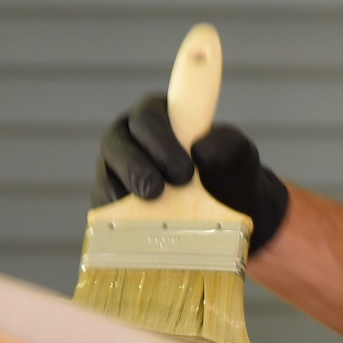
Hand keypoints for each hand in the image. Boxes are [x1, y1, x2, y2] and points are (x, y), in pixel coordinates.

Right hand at [93, 94, 291, 252]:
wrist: (229, 213)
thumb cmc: (229, 174)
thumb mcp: (238, 155)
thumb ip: (227, 145)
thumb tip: (200, 151)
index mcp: (158, 117)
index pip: (147, 117)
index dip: (160, 141)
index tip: (185, 171)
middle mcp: (130, 139)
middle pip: (116, 143)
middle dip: (136, 167)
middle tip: (157, 191)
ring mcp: (116, 171)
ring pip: (106, 175)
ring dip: (124, 192)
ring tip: (148, 207)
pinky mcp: (111, 201)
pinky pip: (104, 206)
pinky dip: (116, 216)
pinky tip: (134, 226)